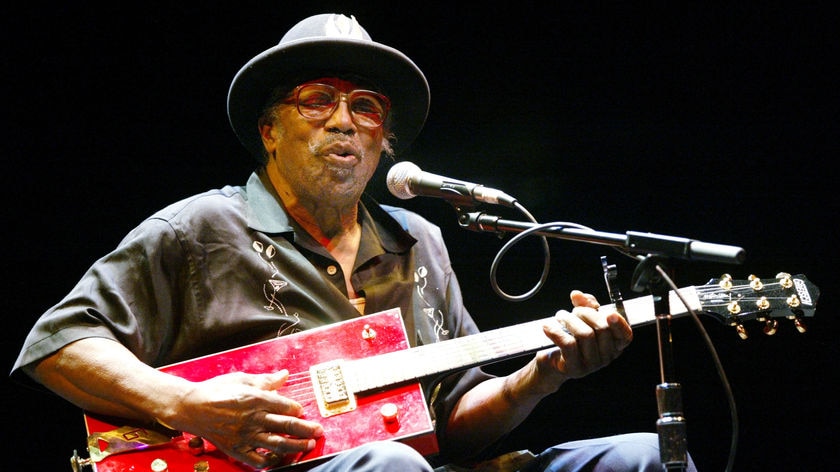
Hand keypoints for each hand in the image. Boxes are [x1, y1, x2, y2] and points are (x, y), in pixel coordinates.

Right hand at [159, 370, 323, 467]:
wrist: (191, 407)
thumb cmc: (216, 390)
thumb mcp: (243, 379)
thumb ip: (266, 380)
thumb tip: (285, 375)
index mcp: (255, 399)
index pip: (286, 406)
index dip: (298, 409)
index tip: (303, 411)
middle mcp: (253, 418)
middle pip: (287, 425)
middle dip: (306, 429)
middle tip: (318, 430)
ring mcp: (245, 436)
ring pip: (277, 444)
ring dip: (296, 445)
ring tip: (308, 445)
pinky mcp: (236, 449)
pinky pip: (258, 460)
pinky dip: (271, 462)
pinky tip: (280, 458)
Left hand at [538, 290, 632, 379]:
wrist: (552, 362)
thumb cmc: (570, 339)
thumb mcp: (582, 319)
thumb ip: (586, 305)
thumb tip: (578, 295)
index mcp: (614, 345)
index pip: (625, 335)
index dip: (619, 323)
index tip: (608, 312)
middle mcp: (606, 357)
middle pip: (602, 329)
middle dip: (585, 313)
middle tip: (573, 311)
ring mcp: (591, 365)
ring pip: (585, 334)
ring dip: (569, 320)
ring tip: (560, 316)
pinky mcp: (575, 368)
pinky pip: (568, 344)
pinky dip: (556, 331)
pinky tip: (548, 327)